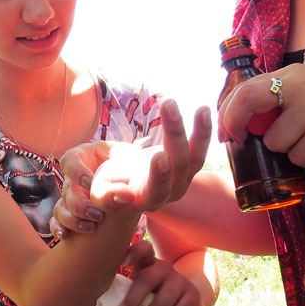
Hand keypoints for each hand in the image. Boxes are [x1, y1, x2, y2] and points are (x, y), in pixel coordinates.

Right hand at [50, 100, 210, 237]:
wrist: (124, 183)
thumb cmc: (108, 184)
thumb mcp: (99, 191)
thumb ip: (106, 195)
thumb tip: (124, 196)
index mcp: (146, 199)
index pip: (157, 189)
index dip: (159, 175)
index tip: (159, 156)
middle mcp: (170, 192)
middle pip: (179, 167)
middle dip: (175, 136)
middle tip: (169, 106)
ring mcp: (183, 179)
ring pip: (195, 157)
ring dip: (198, 131)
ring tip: (200, 108)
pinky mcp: (190, 165)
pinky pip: (200, 148)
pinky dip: (204, 129)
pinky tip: (205, 109)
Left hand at [115, 241, 201, 305]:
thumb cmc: (151, 299)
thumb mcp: (137, 292)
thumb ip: (124, 292)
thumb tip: (106, 305)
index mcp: (147, 264)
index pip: (142, 250)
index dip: (133, 253)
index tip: (124, 264)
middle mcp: (164, 268)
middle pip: (148, 277)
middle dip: (135, 298)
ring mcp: (180, 280)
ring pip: (166, 295)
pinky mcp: (193, 295)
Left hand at [217, 64, 304, 166]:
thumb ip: (285, 97)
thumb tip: (247, 121)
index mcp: (294, 75)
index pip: (245, 88)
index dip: (228, 112)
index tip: (227, 130)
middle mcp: (300, 88)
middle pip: (247, 106)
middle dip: (237, 127)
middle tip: (240, 141)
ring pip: (274, 142)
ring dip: (288, 149)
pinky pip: (297, 157)